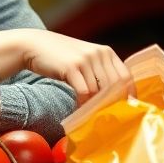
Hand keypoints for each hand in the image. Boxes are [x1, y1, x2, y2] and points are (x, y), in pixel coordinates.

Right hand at [0, 29, 130, 103]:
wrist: (35, 46)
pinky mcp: (72, 67)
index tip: (125, 108)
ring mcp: (86, 60)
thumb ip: (100, 72)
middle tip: (105, 116)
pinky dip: (82, 104)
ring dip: (94, 105)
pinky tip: (77, 108)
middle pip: (115, 86)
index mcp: (106, 52)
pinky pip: (84, 92)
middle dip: (112, 103)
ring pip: (99, 91)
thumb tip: (116, 97)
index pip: (126, 76)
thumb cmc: (62, 57)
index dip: (128, 94)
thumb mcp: (85, 59)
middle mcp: (99, 54)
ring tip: (89, 114)